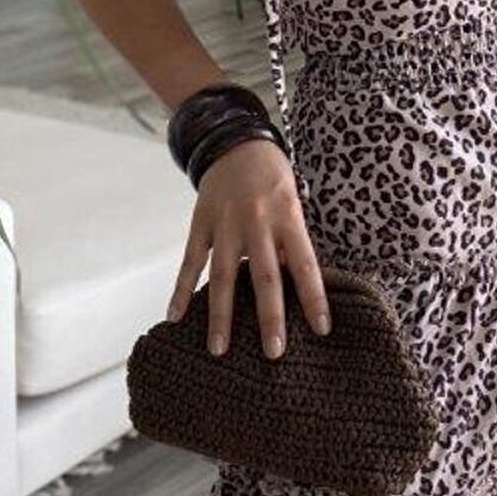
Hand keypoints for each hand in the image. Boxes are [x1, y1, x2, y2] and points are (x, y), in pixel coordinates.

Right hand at [166, 134, 330, 359]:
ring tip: (219, 350)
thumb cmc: (273, 178)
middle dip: (270, 317)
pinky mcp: (200, 223)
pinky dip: (181, 289)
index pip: (306, 264)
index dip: (314, 297)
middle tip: (274, 353)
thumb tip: (297, 289)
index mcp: (288, 217)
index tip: (321, 330)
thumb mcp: (293, 202)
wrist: (235, 142)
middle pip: (266, 277)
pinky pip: (189, 261)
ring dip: (221, 316)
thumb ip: (292, 241)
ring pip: (223, 276)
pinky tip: (174, 316)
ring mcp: (226, 224)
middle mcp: (258, 222)